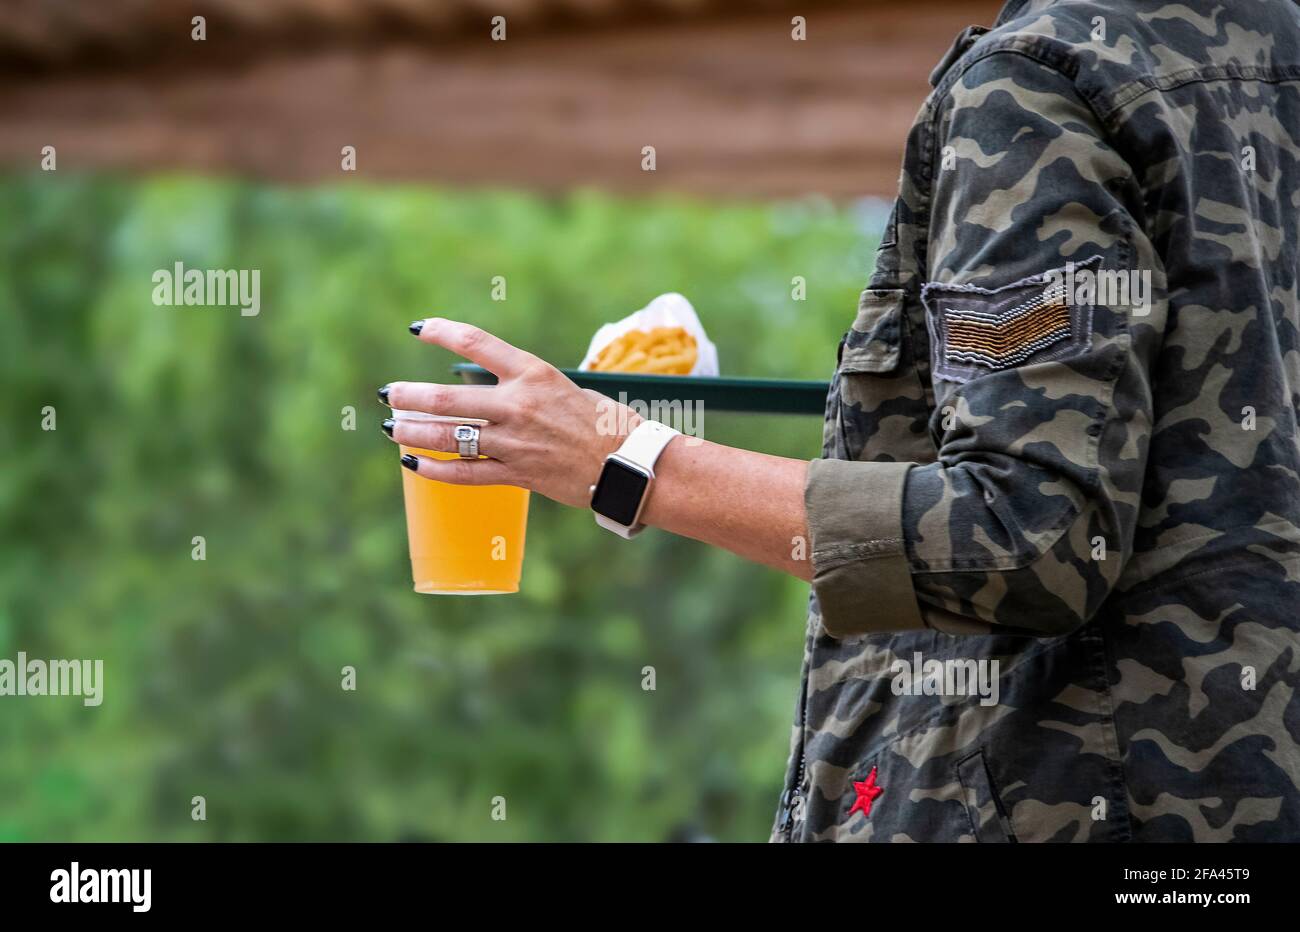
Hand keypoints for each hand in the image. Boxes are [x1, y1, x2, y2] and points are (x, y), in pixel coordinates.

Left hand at [379, 318, 641, 507]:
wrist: (631, 464)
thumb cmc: (607, 423)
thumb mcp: (568, 389)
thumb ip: (529, 388)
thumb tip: (497, 392)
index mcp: (534, 373)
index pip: (477, 344)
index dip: (443, 332)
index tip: (419, 328)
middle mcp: (519, 404)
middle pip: (449, 397)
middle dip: (411, 395)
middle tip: (389, 394)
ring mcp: (516, 442)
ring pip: (450, 436)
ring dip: (414, 432)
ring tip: (391, 428)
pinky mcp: (519, 474)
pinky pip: (467, 473)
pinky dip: (436, 469)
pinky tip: (414, 464)